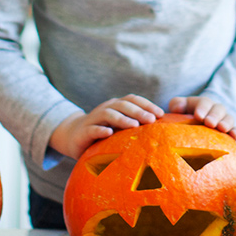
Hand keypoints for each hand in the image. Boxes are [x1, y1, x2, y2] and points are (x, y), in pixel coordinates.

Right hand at [49, 94, 165, 159]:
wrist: (73, 136)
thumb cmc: (103, 132)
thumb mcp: (120, 128)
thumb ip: (135, 126)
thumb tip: (162, 132)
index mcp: (117, 106)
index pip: (134, 100)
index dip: (147, 104)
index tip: (161, 114)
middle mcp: (106, 108)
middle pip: (124, 105)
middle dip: (139, 112)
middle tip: (152, 120)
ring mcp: (94, 118)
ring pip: (109, 114)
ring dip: (122, 119)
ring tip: (134, 126)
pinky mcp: (84, 131)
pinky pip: (93, 129)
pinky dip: (101, 130)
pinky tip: (109, 133)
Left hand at [168, 96, 235, 137]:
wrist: (194, 127)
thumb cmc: (184, 117)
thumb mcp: (179, 108)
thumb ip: (177, 104)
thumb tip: (178, 108)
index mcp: (203, 104)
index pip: (204, 103)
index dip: (202, 108)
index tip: (198, 116)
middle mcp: (215, 111)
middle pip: (218, 109)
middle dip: (214, 115)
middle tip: (209, 123)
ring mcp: (224, 121)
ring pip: (229, 119)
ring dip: (226, 123)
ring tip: (222, 129)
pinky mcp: (231, 132)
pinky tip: (234, 137)